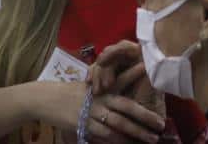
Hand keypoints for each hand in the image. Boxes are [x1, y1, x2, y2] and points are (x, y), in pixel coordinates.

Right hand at [34, 81, 164, 143]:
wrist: (46, 99)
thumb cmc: (68, 93)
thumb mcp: (87, 88)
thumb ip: (103, 91)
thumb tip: (121, 99)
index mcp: (101, 87)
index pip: (120, 79)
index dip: (134, 74)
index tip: (148, 70)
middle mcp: (100, 98)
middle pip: (126, 106)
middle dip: (145, 116)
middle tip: (161, 123)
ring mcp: (93, 112)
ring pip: (120, 123)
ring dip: (137, 132)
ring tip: (152, 138)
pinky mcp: (85, 125)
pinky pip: (106, 135)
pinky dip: (120, 141)